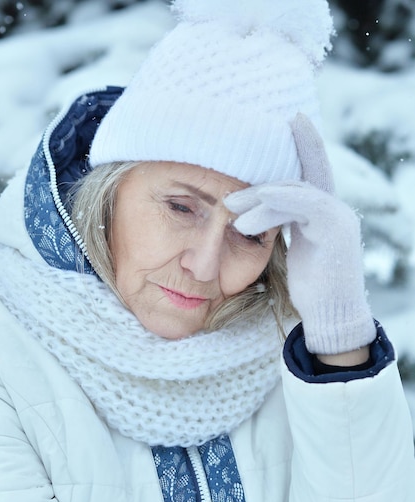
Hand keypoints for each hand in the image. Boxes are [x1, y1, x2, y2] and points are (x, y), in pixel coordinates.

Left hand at [224, 113, 375, 355]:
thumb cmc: (311, 288)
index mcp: (323, 213)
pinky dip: (279, 202)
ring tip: (232, 210)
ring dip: (260, 197)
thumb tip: (255, 214)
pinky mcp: (335, 230)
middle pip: (297, 179)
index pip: (310, 172)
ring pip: (296, 191)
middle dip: (261, 181)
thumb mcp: (296, 250)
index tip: (289, 120)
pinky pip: (305, 205)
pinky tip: (254, 208)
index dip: (303, 145)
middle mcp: (334, 209)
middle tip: (229, 194)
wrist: (332, 316)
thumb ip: (285, 225)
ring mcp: (337, 218)